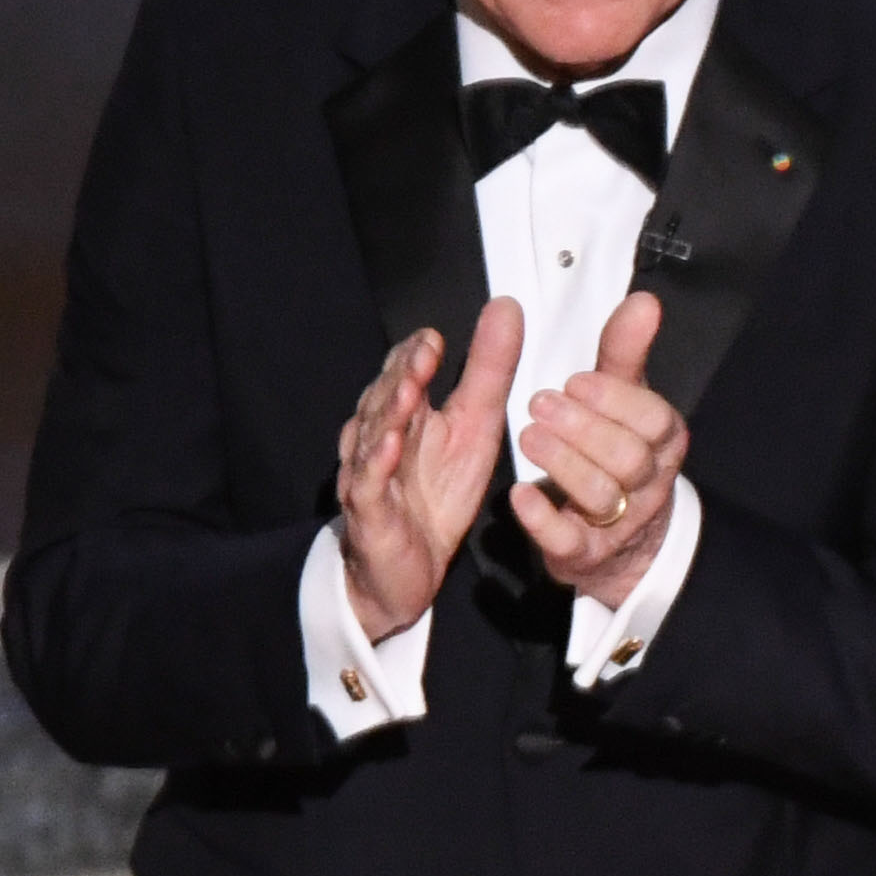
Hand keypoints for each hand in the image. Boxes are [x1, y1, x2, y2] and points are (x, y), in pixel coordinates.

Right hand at [337, 299, 525, 639]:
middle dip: (403, 374)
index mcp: (408, 414)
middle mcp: (380, 436)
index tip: (436, 337)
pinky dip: (376, 465)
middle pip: (386, 397)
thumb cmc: (434, 494)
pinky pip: (369, 485)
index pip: (405, 373)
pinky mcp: (369, 512)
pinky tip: (390, 447)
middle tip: (425, 353)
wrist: (405, 568)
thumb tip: (506, 306)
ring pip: (371, 436)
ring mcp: (369, 473)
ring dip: (389, 411)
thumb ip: (489, 370)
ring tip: (409, 390)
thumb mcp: (475, 427)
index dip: (416, 355)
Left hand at [514, 289, 689, 610]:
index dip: (614, 400)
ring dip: (563, 464)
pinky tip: (520, 494)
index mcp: (663, 441)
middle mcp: (648, 484)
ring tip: (528, 437)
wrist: (620, 538)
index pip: (654, 419)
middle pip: (628, 458)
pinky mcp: (585, 553)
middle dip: (583, 428)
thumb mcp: (623, 400)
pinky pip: (569, 540)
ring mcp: (620, 523)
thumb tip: (644, 302)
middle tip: (539, 404)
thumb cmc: (615, 452)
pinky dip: (542, 519)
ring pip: (602, 497)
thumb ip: (625, 353)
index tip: (574, 381)